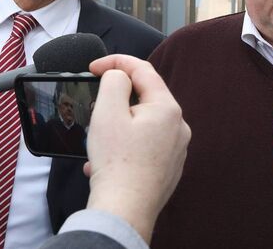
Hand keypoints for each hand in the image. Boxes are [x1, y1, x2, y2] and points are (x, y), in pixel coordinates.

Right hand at [84, 54, 190, 243]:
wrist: (125, 210)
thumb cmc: (117, 162)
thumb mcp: (108, 111)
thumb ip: (114, 82)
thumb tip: (119, 76)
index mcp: (168, 108)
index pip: (143, 70)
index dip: (116, 62)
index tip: (93, 68)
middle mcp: (178, 127)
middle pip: (145, 99)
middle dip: (116, 100)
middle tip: (94, 107)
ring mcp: (175, 149)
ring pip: (142, 125)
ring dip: (117, 127)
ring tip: (97, 141)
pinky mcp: (168, 168)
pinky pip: (144, 147)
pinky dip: (123, 148)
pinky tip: (103, 162)